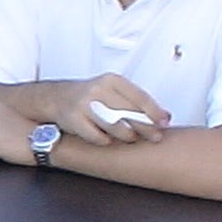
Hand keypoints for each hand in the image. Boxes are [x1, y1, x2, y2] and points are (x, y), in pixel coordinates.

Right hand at [38, 74, 168, 144]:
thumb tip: (163, 116)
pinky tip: (107, 139)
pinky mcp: (73, 119)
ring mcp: (84, 104)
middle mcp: (98, 89)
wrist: (56, 98)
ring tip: (130, 138)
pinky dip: (105, 140)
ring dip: (126, 135)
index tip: (164, 122)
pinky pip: (97, 136)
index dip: (154, 112)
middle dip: (145, 126)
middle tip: (154, 136)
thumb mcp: (113, 91)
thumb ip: (135, 102)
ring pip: (114, 125)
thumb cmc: (90, 97)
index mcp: (112, 80)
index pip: (139, 96)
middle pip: (129, 112)